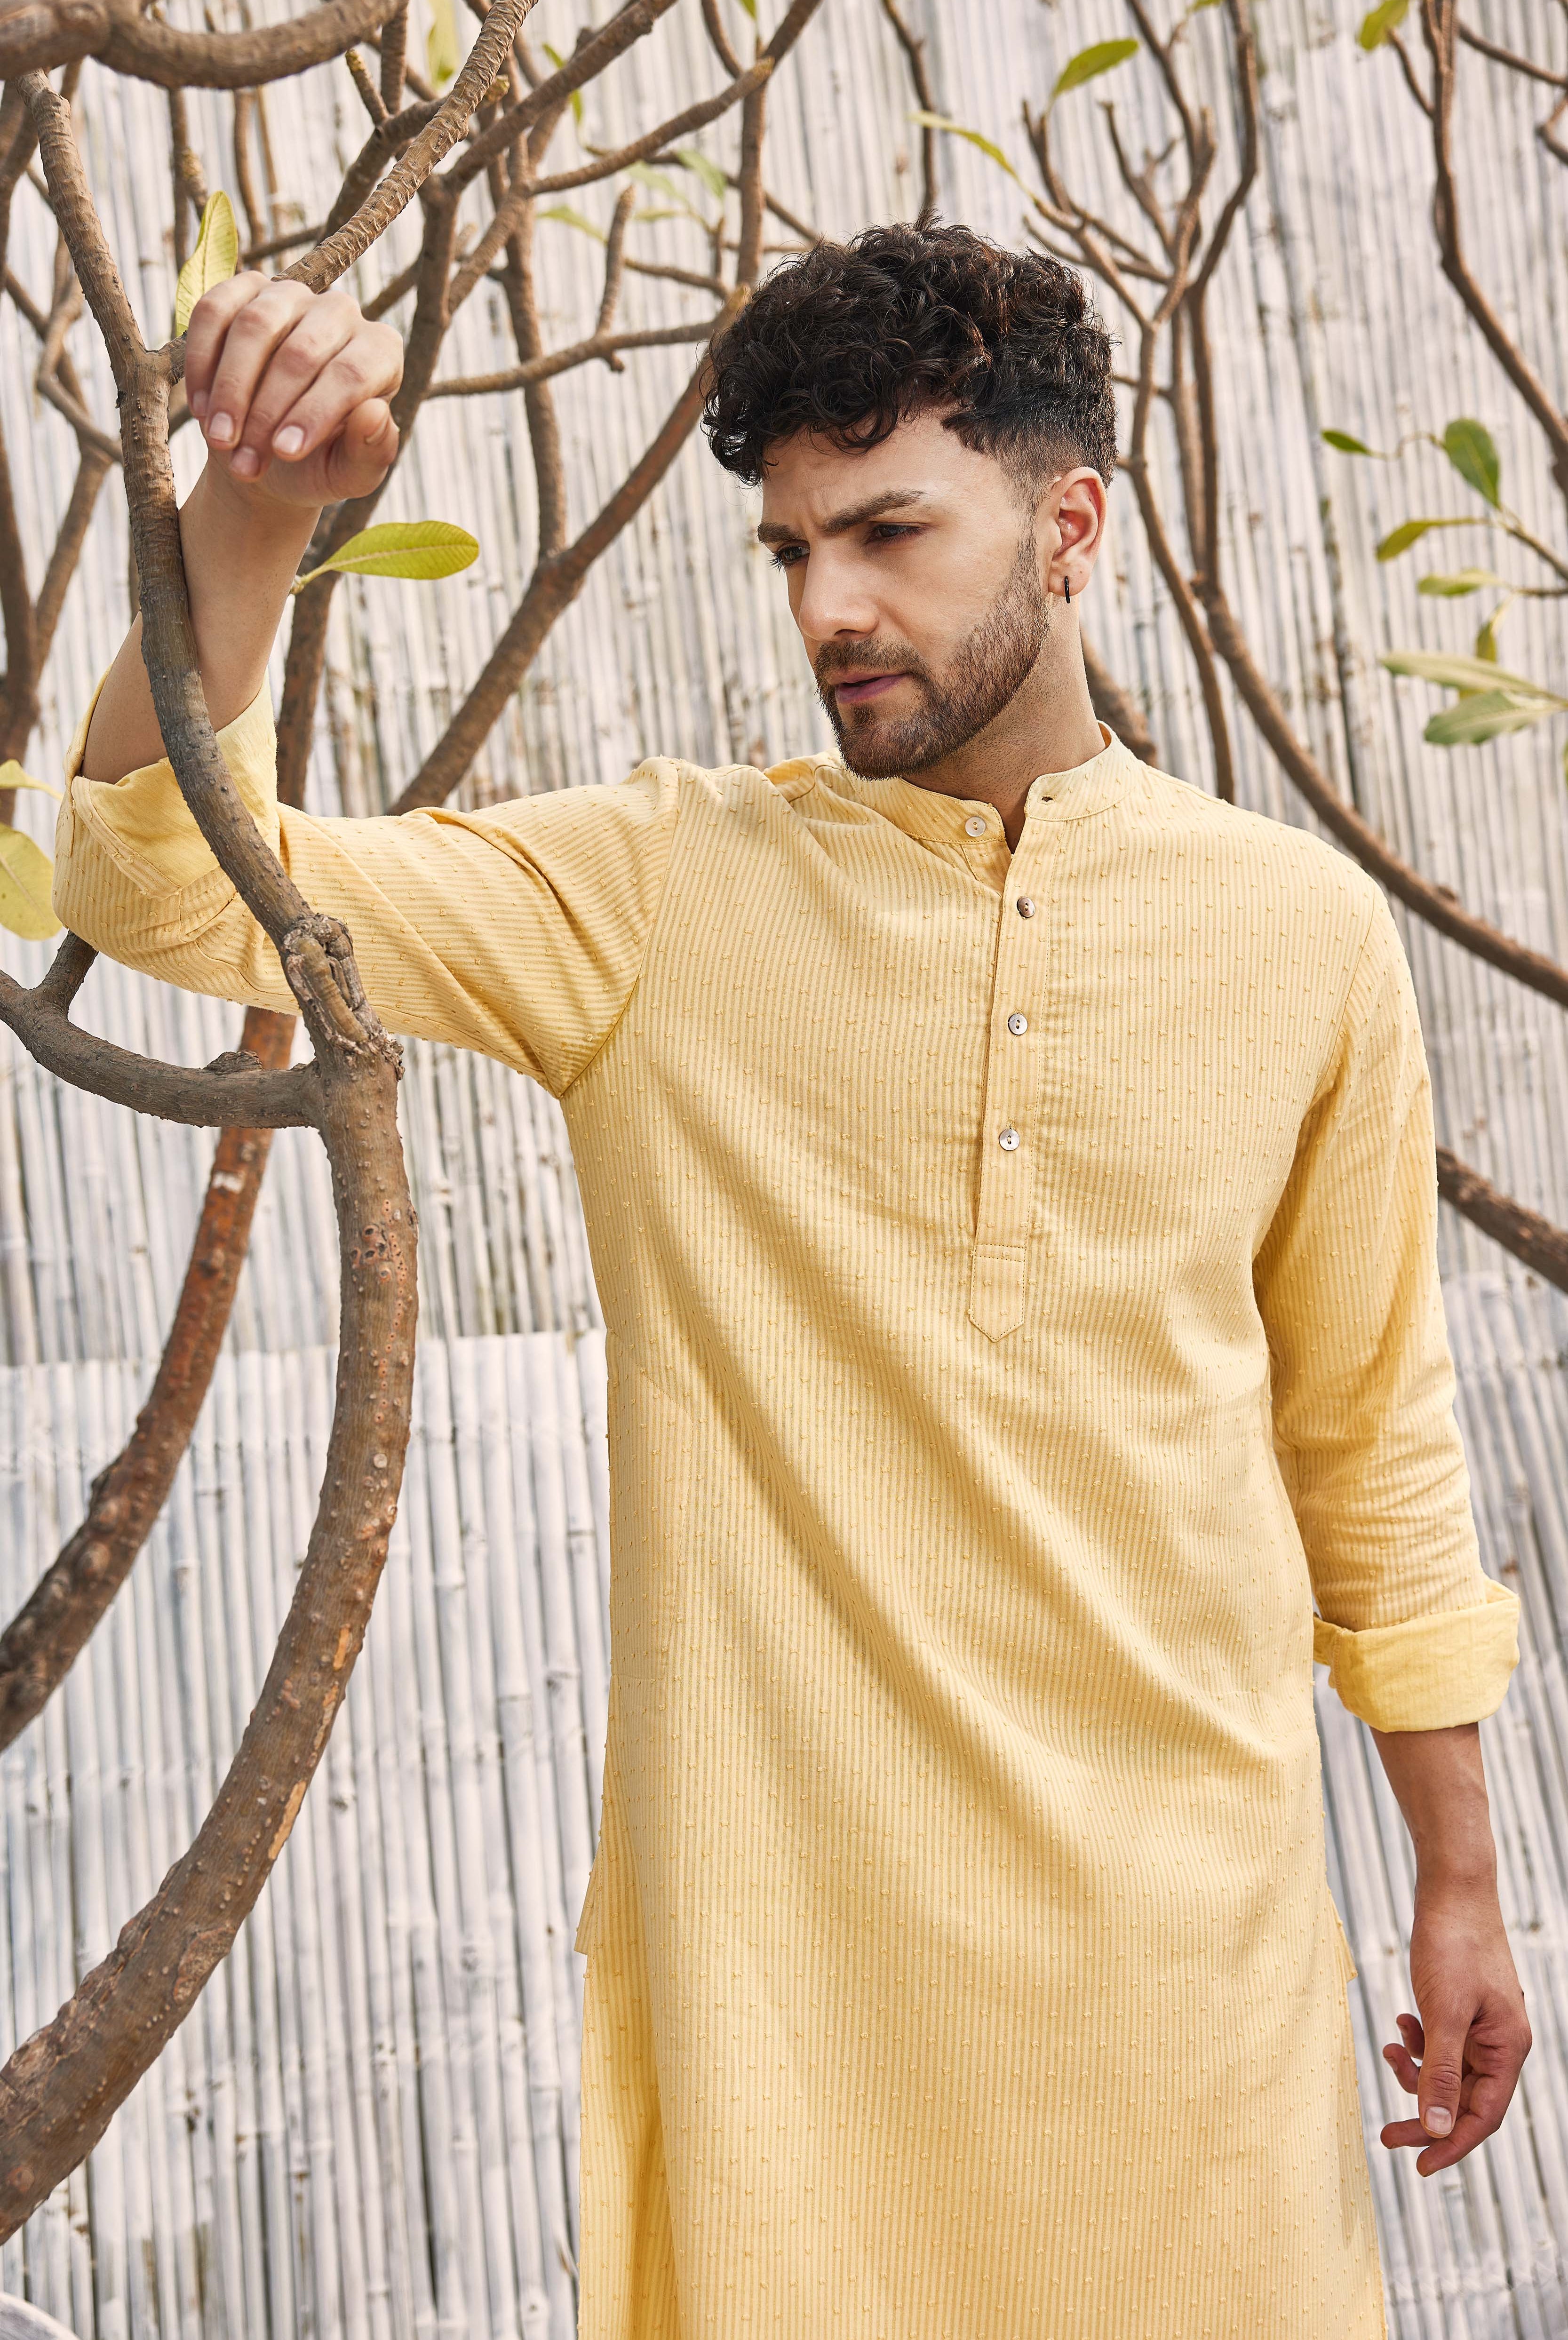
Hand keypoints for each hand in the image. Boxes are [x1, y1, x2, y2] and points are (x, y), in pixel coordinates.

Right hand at [184, 272, 403, 512]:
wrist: (268, 455)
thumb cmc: (319, 464)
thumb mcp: (349, 475)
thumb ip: (371, 453)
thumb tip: (375, 414)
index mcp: (380, 352)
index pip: (351, 374)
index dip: (315, 413)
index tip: (285, 454)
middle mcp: (341, 313)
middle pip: (300, 353)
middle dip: (266, 413)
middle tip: (245, 463)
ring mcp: (291, 295)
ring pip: (254, 326)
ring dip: (231, 390)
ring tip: (220, 440)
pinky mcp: (244, 290)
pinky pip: (213, 312)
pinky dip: (202, 363)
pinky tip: (203, 409)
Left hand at [1378, 1875, 1530, 2174]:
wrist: (1452, 1889)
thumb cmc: (1454, 1944)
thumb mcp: (1443, 2012)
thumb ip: (1439, 2071)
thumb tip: (1434, 2128)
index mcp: (1506, 2050)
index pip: (1482, 2117)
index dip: (1451, 2145)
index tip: (1417, 2167)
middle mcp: (1499, 2043)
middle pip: (1462, 2100)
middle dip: (1425, 2115)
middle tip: (1385, 2134)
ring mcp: (1481, 2026)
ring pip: (1448, 2073)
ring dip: (1416, 2073)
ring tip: (1388, 2050)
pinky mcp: (1461, 2010)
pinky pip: (1440, 2045)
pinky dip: (1417, 2043)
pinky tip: (1400, 2023)